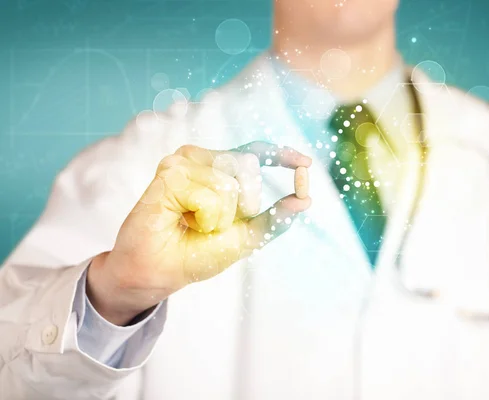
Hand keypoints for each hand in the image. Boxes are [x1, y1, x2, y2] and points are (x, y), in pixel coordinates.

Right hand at [87, 142, 311, 324]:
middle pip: (248, 167)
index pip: (255, 152)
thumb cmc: (196, 254)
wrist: (159, 272)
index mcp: (219, 170)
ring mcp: (185, 163)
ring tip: (194, 224)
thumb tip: (306, 200)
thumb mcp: (246, 237)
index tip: (306, 164)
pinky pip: (211, 194)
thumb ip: (275, 218)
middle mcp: (202, 160)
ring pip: (230, 182)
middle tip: (210, 224)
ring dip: (221, 216)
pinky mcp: (170, 173)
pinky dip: (206, 217)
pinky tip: (183, 220)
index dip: (281, 155)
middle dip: (242, 206)